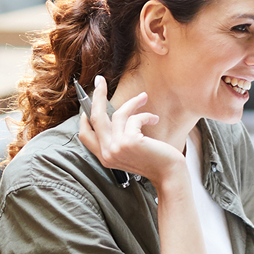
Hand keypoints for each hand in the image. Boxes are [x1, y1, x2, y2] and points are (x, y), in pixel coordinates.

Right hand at [77, 75, 182, 189]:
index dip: (85, 116)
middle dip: (97, 95)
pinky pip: (134, 118)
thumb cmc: (153, 160)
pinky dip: (145, 115)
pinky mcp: (129, 142)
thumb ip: (118, 139)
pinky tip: (154, 119)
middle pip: (94, 117)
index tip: (91, 100)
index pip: (85, 134)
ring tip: (144, 97)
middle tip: (100, 80)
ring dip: (133, 102)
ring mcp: (116, 148)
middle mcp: (106, 153)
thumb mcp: (130, 152)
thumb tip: (115, 114)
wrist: (169, 174)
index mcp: (104, 156)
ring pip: (117, 114)